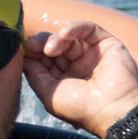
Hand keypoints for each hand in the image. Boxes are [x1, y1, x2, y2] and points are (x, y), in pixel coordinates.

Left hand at [22, 18, 137, 134]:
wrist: (113, 110)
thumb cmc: (82, 108)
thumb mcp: (49, 94)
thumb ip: (35, 74)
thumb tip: (24, 56)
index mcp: (65, 78)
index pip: (45, 58)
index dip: (34, 51)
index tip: (25, 49)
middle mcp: (78, 64)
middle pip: (55, 44)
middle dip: (41, 42)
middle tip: (34, 45)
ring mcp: (92, 53)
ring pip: (69, 36)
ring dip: (55, 38)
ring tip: (50, 49)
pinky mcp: (106, 43)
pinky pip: (87, 28)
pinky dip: (73, 28)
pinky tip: (64, 35)